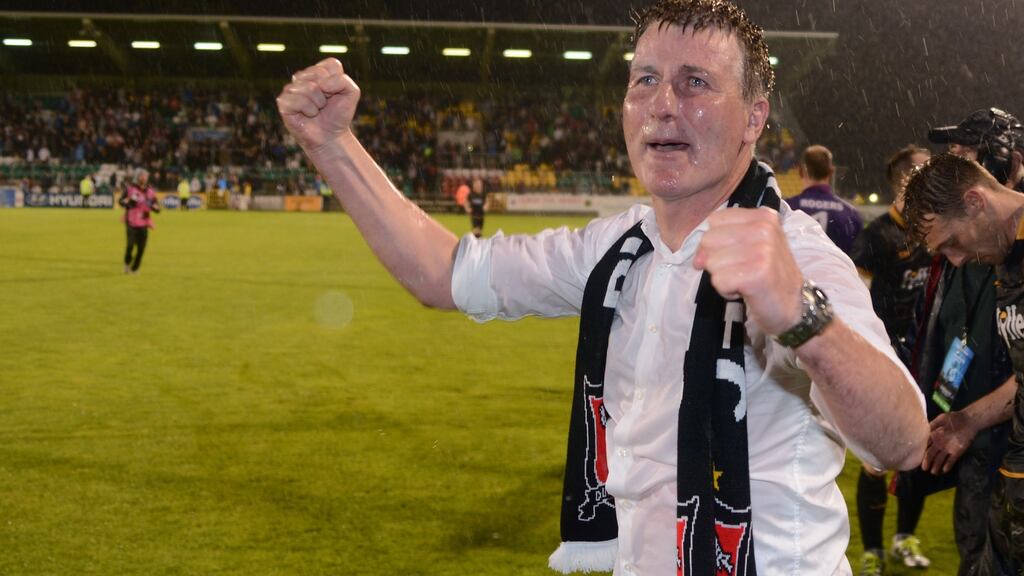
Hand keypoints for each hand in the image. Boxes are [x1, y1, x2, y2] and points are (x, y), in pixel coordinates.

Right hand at [276, 58, 360, 152]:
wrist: (331, 136)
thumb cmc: (339, 115)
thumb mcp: (352, 94)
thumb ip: (343, 81)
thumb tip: (320, 84)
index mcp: (319, 71)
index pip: (331, 65)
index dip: (338, 82)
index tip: (335, 94)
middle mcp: (303, 76)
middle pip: (318, 74)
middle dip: (327, 93)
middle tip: (325, 104)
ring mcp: (291, 88)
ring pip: (309, 88)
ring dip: (318, 103)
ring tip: (316, 110)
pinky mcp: (283, 102)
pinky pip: (298, 100)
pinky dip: (308, 110)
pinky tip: (307, 115)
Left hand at [693, 207, 802, 335]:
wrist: (794, 307)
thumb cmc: (767, 275)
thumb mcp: (748, 247)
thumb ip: (720, 242)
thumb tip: (698, 258)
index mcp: (763, 216)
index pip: (714, 220)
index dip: (715, 242)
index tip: (733, 255)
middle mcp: (764, 228)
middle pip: (708, 240)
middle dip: (717, 261)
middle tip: (741, 270)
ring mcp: (763, 250)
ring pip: (711, 262)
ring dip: (723, 278)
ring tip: (745, 281)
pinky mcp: (757, 274)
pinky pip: (719, 281)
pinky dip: (727, 291)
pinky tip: (745, 291)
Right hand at [921, 411, 975, 474]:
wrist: (969, 421)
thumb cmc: (955, 418)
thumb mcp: (942, 418)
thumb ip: (933, 425)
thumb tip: (924, 431)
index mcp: (934, 436)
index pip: (925, 446)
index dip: (921, 452)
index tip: (916, 458)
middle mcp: (939, 444)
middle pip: (931, 454)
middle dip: (927, 461)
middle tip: (924, 468)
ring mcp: (948, 449)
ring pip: (940, 459)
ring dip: (936, 466)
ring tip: (933, 472)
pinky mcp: (957, 452)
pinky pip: (951, 460)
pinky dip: (948, 465)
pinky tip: (944, 470)